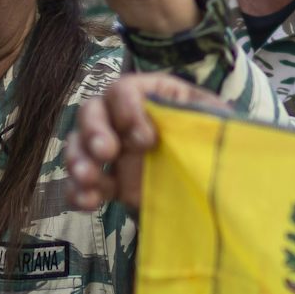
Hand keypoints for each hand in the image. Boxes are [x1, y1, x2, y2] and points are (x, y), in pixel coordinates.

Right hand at [68, 73, 226, 211]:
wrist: (214, 183)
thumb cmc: (216, 141)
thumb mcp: (216, 123)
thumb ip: (203, 116)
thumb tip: (196, 117)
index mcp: (151, 94)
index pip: (124, 90)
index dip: (128, 111)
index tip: (147, 138)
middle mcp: (122, 115)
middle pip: (91, 112)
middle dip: (94, 132)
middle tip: (107, 153)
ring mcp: (111, 147)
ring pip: (78, 145)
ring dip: (79, 162)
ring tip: (89, 180)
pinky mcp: (107, 179)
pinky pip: (78, 183)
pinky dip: (77, 192)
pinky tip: (89, 202)